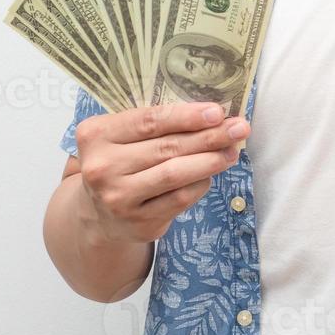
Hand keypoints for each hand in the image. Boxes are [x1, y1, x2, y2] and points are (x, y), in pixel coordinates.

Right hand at [73, 102, 248, 245]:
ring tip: (232, 150)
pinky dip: (201, 183)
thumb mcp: (122, 135)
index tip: (217, 112)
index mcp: (96, 135)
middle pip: (166, 148)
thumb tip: (212, 115)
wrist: (99, 213)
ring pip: (175, 174)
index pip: (149, 121)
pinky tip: (213, 172)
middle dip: (209, 136)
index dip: (186, 116)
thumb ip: (156, 123)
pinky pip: (180, 199)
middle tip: (239, 128)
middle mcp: (101, 168)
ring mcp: (118, 199)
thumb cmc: (120, 161)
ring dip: (210, 160)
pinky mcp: (138, 223)